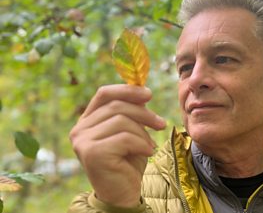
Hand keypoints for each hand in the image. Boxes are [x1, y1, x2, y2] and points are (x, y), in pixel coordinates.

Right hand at [69, 84, 165, 207]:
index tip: (149, 94)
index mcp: (87, 121)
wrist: (124, 194)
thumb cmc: (128, 162)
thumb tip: (142, 91)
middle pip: (116, 106)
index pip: (104, 94)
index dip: (127, 90)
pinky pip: (124, 138)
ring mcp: (83, 141)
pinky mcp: (92, 153)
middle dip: (144, 113)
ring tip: (149, 146)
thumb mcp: (132, 132)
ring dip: (143, 133)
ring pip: (122, 121)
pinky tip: (147, 153)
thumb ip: (132, 112)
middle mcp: (80, 129)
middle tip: (161, 124)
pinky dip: (142, 144)